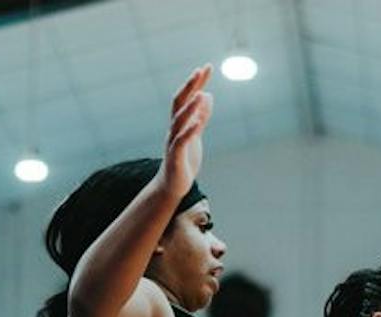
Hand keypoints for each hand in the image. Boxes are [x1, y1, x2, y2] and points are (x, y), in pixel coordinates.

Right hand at [160, 66, 212, 201]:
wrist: (172, 185)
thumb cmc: (183, 160)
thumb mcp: (195, 134)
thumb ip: (201, 116)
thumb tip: (208, 95)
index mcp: (180, 122)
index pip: (187, 97)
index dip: (197, 83)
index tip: (207, 67)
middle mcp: (174, 128)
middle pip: (179, 102)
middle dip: (189, 86)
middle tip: (199, 70)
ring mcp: (174, 141)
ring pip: (179, 120)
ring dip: (190, 107)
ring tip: (200, 94)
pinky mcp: (176, 156)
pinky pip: (181, 141)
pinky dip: (189, 131)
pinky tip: (197, 123)